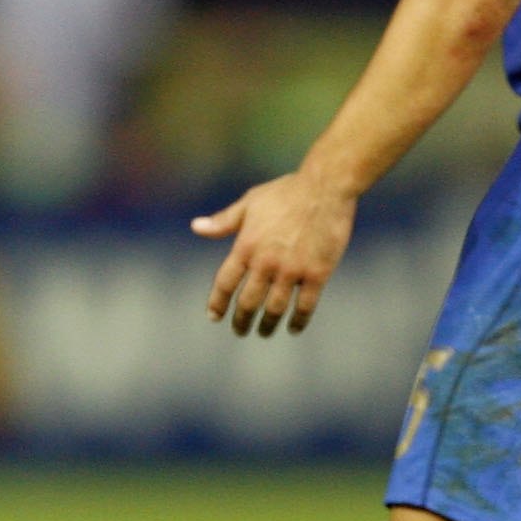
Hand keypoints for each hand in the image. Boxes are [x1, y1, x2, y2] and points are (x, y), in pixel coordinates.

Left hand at [194, 171, 358, 337]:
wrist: (325, 187)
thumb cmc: (286, 192)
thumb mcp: (250, 203)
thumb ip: (223, 221)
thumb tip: (195, 227)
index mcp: (246, 246)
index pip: (225, 283)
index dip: (217, 303)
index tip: (214, 317)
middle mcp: (266, 262)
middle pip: (248, 302)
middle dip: (241, 321)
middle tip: (240, 331)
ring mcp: (292, 270)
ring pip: (274, 309)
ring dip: (267, 326)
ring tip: (264, 333)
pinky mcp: (317, 273)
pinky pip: (305, 306)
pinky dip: (298, 321)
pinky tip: (293, 328)